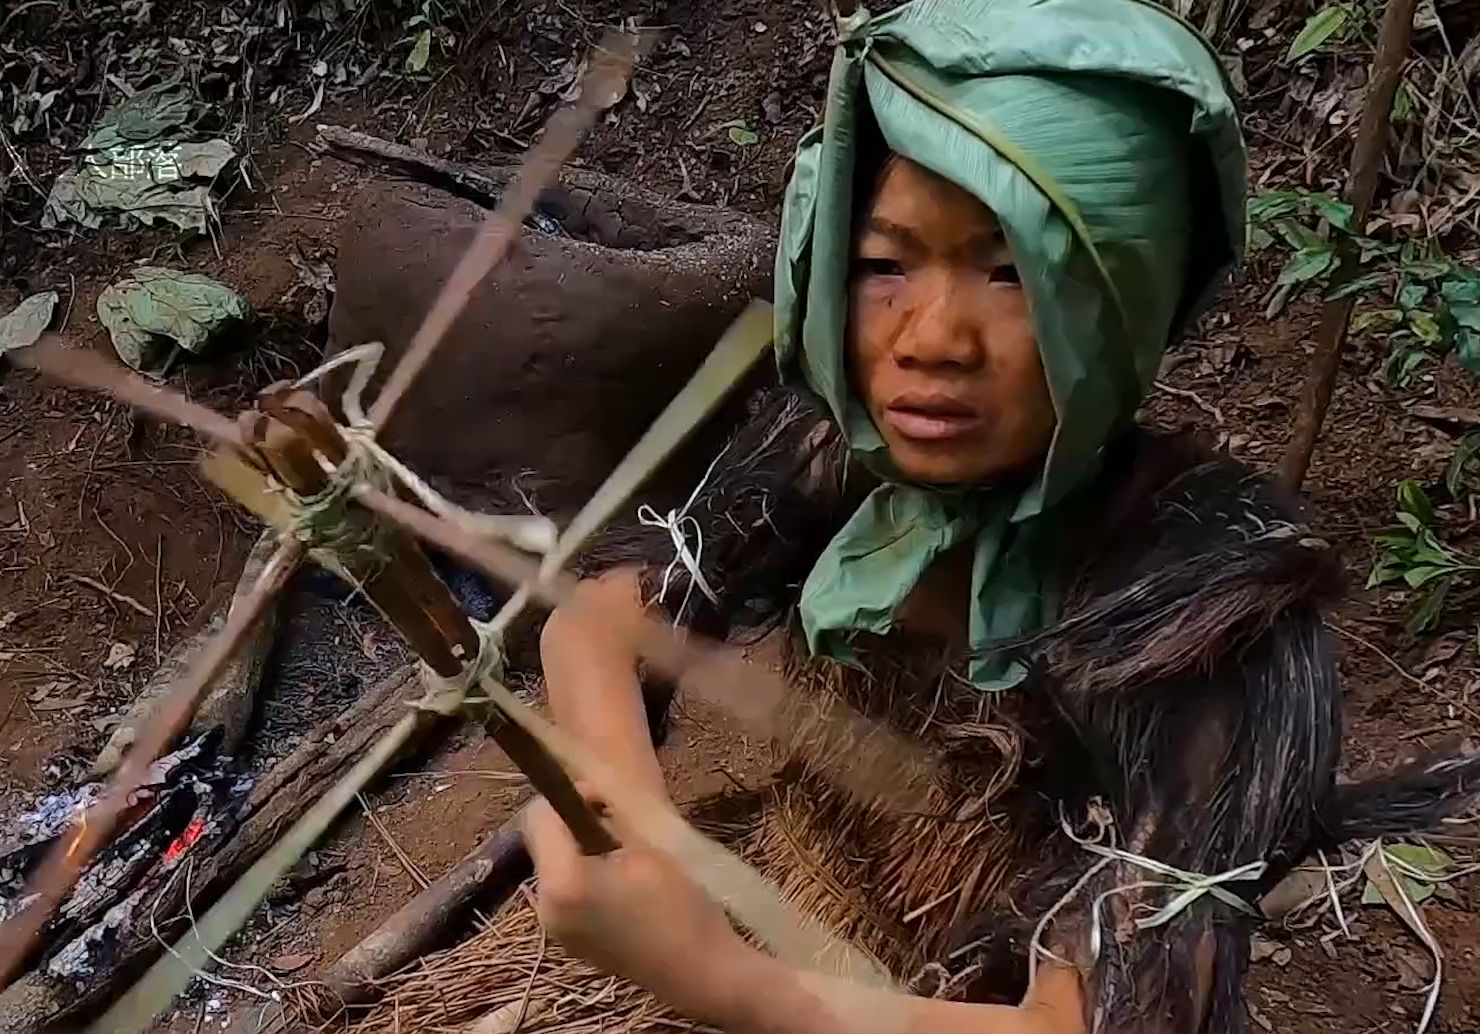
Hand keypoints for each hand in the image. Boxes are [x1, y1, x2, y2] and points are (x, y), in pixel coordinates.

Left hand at [522, 796, 745, 1020]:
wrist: (699, 972)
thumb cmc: (679, 905)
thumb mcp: (645, 848)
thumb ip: (608, 820)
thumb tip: (590, 800)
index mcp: (561, 883)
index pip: (540, 819)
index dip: (571, 798)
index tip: (605, 800)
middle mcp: (544, 908)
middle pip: (542, 843)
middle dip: (572, 824)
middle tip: (615, 823)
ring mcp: (554, 929)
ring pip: (553, 866)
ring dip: (578, 850)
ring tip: (621, 853)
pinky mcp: (568, 941)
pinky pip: (563, 892)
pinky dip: (582, 876)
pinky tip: (618, 881)